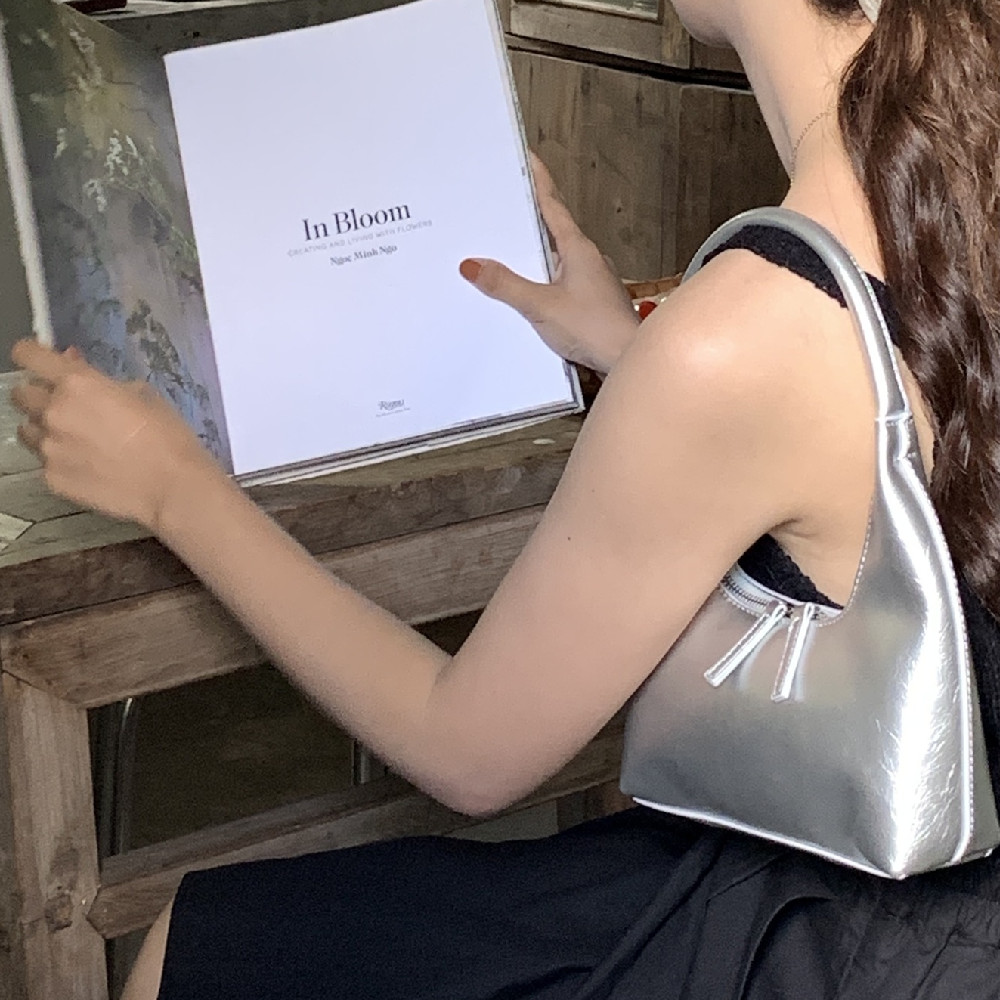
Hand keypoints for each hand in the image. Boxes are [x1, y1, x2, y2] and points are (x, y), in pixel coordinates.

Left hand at [11, 340, 218, 530]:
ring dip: (45, 429)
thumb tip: (79, 369)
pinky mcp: (51, 478)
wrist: (171, 487)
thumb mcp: (143, 395)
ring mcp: (48, 447)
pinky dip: (60, 460)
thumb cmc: (168, 436)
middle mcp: (54, 411)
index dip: (32, 354)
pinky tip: (88, 467)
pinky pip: (45, 461)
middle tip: (66, 407)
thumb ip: (103, 381)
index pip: (27, 354)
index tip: (41, 361)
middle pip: (20, 394)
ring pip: (27, 429)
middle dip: (39, 395)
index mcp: (78, 383)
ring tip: (76, 441)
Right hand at [460, 154, 639, 374]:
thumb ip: (505, 286)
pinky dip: (544, 279)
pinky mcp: (592, 300)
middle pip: (553, 229)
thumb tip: (473, 266)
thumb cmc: (595, 329)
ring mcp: (592, 279)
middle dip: (530, 217)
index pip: (552, 204)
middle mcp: (587, 258)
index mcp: (577, 248)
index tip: (528, 158)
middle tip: (509, 201)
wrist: (627, 358)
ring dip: (536, 253)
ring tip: (509, 249)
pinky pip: (562, 281)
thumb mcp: (540, 306)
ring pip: (557, 258)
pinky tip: (531, 291)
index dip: (538, 180)